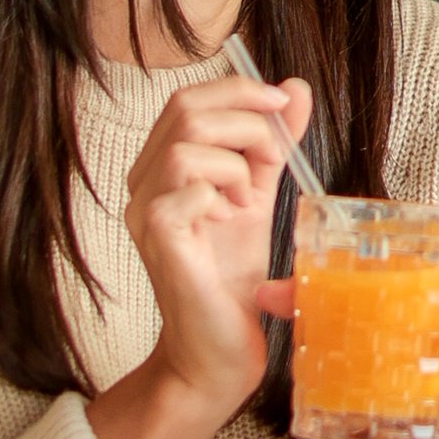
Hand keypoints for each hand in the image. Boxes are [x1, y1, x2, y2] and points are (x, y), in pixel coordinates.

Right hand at [87, 76, 305, 438]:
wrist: (220, 350)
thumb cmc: (232, 278)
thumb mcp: (259, 196)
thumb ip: (272, 143)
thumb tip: (296, 88)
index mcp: (161, 166)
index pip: (188, 99)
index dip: (239, 90)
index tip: (285, 102)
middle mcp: (142, 183)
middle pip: (185, 109)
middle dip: (245, 119)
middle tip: (276, 153)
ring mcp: (143, 210)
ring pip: (187, 145)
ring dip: (236, 162)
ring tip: (249, 199)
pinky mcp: (158, 237)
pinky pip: (189, 185)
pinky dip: (223, 192)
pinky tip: (232, 219)